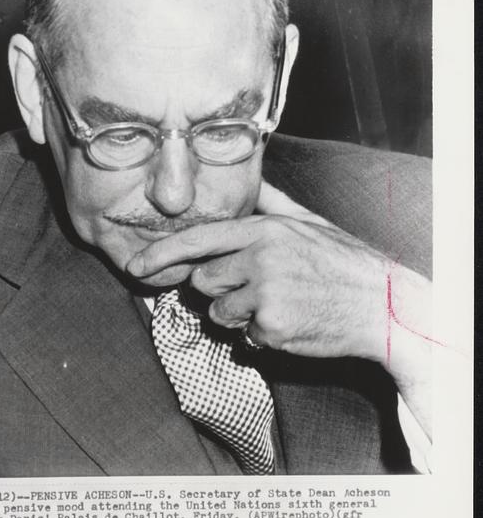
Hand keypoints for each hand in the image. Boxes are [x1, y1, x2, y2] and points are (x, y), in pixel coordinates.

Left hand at [129, 182, 392, 363]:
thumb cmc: (343, 263)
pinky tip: (290, 323)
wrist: (383, 305)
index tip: (134, 265)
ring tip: (278, 305)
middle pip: (202, 280)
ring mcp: (264, 293)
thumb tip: (249, 181)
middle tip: (256, 288)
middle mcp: (259, 257)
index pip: (198, 239)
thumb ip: (271, 202)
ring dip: (238, 316)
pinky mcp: (270, 326)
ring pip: (218, 313)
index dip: (161, 254)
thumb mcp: (307, 222)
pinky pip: (244, 337)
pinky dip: (261, 336)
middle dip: (219, 289)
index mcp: (264, 229)